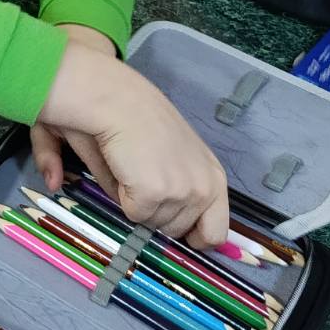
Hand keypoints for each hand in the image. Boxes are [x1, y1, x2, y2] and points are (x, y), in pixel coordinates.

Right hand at [32, 33, 228, 247]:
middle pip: (176, 231)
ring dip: (136, 203)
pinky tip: (121, 165)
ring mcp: (184, 193)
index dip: (188, 234)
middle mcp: (206, 187)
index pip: (214, 232)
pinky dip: (120, 196)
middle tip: (137, 176)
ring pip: (152, 224)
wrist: (114, 94)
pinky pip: (133, 215)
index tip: (166, 223)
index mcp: (212, 176)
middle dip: (154, 213)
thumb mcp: (157, 151)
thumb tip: (143, 217)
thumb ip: (162, 188)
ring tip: (129, 164)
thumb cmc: (132, 112)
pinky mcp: (157, 195)